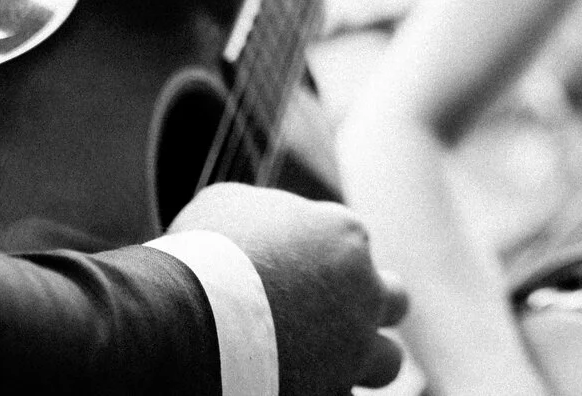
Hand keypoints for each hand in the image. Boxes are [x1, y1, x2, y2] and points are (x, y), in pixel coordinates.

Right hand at [169, 183, 408, 394]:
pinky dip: (324, 391)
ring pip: (387, 363)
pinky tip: (293, 384)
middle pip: (395, 301)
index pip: (353, 244)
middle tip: (331, 315)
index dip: (324, 258)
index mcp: (345, 236)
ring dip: (360, 360)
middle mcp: (363, 293)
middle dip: (370, 307)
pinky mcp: (331, 394)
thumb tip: (261, 224)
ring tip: (319, 361)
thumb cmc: (204, 251)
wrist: (186, 318)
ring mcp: (352, 349)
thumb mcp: (228, 203)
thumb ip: (266, 211)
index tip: (290, 270)